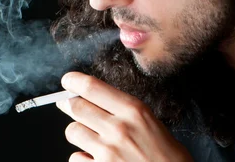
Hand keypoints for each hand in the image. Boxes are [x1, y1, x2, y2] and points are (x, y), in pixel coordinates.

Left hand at [56, 71, 193, 161]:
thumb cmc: (168, 157)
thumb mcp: (151, 123)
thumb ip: (124, 111)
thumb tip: (96, 99)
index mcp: (134, 111)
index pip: (92, 87)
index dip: (74, 81)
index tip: (68, 81)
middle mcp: (118, 129)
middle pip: (76, 106)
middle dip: (69, 104)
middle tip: (66, 103)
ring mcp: (107, 152)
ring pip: (72, 131)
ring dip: (77, 132)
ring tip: (89, 136)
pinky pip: (75, 158)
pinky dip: (81, 157)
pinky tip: (94, 158)